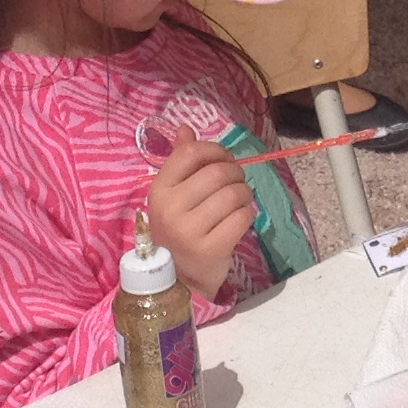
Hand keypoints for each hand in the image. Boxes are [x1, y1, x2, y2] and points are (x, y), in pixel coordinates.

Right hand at [143, 138, 255, 298]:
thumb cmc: (179, 230)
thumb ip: (180, 161)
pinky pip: (242, 218)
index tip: (224, 160)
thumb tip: (186, 128)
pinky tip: (240, 219)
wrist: (179, 279)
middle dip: (236, 173)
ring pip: (233, 194)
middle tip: (237, 183)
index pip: (191, 153)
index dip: (216, 150)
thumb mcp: (173, 196)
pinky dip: (248, 214)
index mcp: (159, 189)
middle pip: (217, 172)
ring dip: (245, 194)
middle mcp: (170, 208)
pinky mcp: (210, 249)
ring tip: (240, 201)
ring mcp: (189, 231)